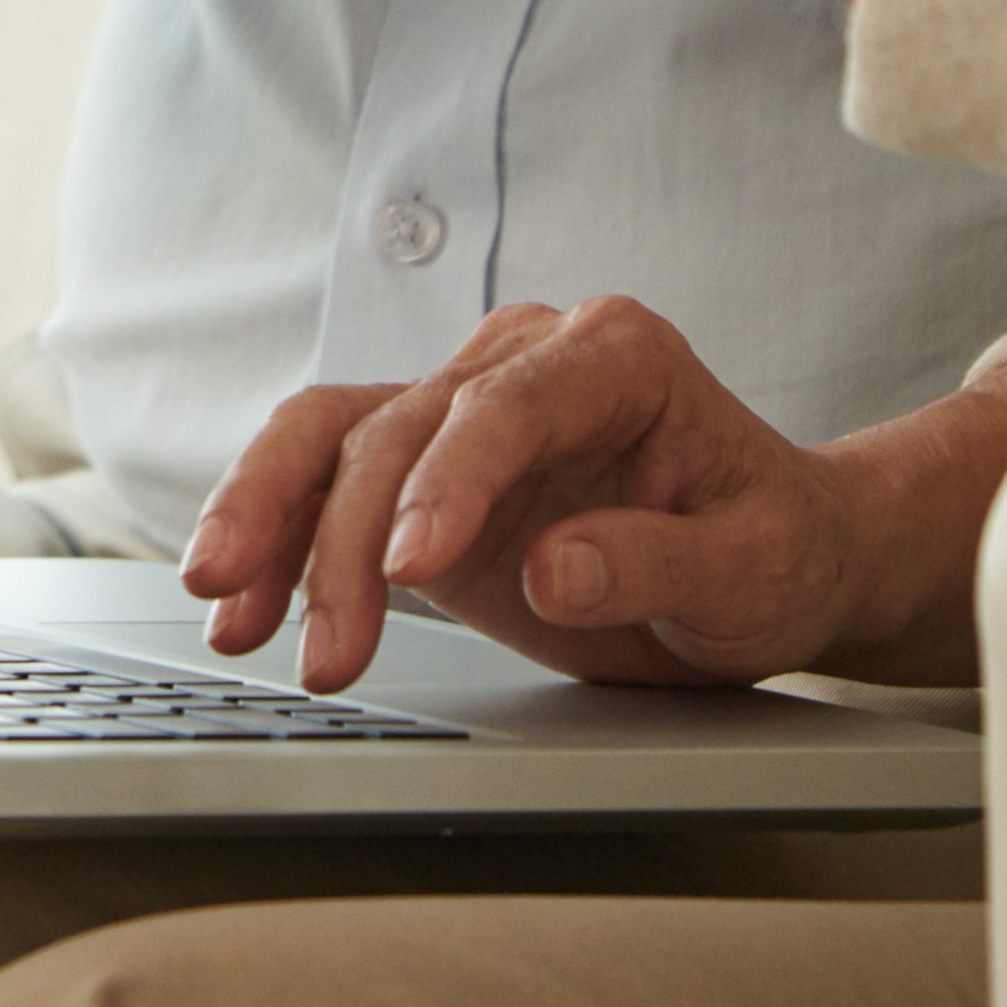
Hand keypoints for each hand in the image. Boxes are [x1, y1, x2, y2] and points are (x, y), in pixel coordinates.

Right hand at [180, 303, 1006, 696]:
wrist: (778, 559)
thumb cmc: (776, 552)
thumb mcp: (750, 575)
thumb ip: (655, 563)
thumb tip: (552, 567)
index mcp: (617, 357)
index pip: (508, 406)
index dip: (449, 484)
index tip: (410, 570)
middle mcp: (528, 359)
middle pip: (403, 427)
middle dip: (344, 538)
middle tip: (326, 649)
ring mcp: (469, 406)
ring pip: (337, 435)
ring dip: (274, 522)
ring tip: (229, 611)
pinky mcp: (429, 467)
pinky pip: (329, 480)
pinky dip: (279, 540)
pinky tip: (243, 606)